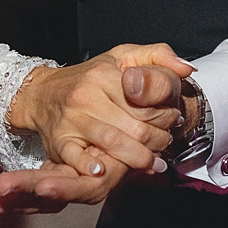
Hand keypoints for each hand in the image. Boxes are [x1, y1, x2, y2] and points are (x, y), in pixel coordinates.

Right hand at [0, 47, 189, 214]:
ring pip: (114, 143)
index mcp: (104, 75)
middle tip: (166, 146)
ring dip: (139, 159)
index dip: (165, 117)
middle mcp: (85, 96)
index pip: (146, 103)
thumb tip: (185, 69)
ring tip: (154, 164)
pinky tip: (107, 171)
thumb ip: (158, 55)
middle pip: (134, 128)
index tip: (173, 123)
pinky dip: (93, 167)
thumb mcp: (123, 56)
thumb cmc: (88, 77)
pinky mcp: (59, 141)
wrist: (42, 93)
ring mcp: (71, 120)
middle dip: (157, 142)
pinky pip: (78, 158)